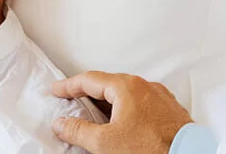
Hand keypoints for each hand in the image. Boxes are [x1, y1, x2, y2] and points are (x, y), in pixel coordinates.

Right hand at [51, 71, 192, 153]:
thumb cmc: (150, 148)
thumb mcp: (105, 143)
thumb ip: (79, 131)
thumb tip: (62, 124)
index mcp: (126, 87)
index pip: (89, 79)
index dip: (69, 86)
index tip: (56, 91)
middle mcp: (144, 86)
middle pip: (108, 83)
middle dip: (87, 92)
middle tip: (71, 100)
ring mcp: (159, 97)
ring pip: (126, 93)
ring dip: (107, 102)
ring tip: (93, 114)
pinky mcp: (168, 110)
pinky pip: (140, 103)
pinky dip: (124, 108)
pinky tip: (121, 122)